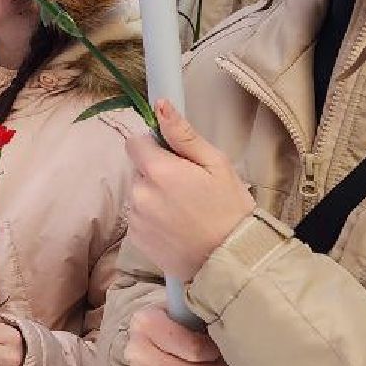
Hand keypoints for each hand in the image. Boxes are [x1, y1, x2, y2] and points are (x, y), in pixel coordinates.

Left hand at [124, 99, 256, 282]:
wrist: (231, 260)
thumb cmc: (230, 209)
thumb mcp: (216, 164)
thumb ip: (183, 134)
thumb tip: (161, 105)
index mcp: (159, 170)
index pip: (135, 143)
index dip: (153, 146)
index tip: (174, 157)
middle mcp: (140, 193)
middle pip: (139, 170)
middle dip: (157, 173)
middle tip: (188, 187)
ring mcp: (136, 219)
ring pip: (139, 194)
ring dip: (154, 197)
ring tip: (185, 211)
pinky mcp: (137, 240)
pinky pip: (139, 218)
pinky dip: (153, 219)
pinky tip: (177, 227)